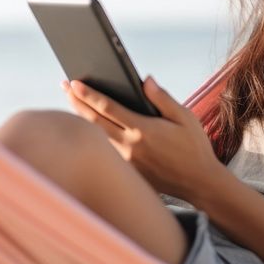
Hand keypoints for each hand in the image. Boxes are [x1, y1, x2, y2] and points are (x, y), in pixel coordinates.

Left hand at [61, 76, 222, 203]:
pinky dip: (94, 135)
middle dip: (77, 102)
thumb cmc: (194, 147)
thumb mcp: (185, 117)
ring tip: (72, 101)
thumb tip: (144, 80)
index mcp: (143, 129)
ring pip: (97, 136)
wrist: (199, 183)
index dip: (89, 94)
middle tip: (64, 86)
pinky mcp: (128, 172)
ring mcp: (126, 161)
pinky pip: (105, 150)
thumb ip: (162, 98)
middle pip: (94, 121)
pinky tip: (90, 125)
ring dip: (82, 117)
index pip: (108, 108)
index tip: (74, 82)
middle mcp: (130, 146)